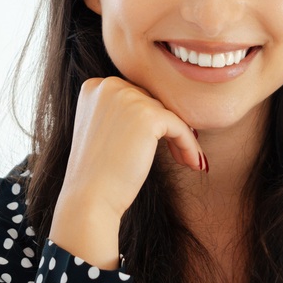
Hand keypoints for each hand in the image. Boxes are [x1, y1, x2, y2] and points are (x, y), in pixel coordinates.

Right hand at [49, 76, 204, 268]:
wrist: (89, 197)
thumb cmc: (97, 172)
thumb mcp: (102, 130)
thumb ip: (122, 112)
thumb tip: (163, 110)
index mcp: (94, 87)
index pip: (134, 94)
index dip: (149, 119)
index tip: (159, 142)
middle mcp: (109, 86)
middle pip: (152, 100)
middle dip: (166, 127)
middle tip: (178, 153)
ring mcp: (128, 98)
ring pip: (168, 113)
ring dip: (180, 137)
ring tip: (185, 159)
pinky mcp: (148, 115)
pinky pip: (180, 127)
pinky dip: (189, 145)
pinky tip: (193, 163)